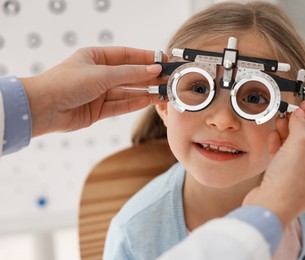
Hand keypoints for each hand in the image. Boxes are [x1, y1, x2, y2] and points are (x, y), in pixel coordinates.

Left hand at [20, 47, 166, 136]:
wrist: (43, 108)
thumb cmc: (67, 83)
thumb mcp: (102, 74)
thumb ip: (130, 73)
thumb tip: (153, 69)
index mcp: (95, 57)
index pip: (126, 55)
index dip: (145, 58)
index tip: (163, 60)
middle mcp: (98, 74)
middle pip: (129, 75)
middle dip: (147, 77)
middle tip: (167, 79)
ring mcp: (99, 93)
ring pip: (127, 91)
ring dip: (144, 91)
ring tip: (162, 92)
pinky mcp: (98, 110)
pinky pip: (121, 105)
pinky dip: (135, 103)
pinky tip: (149, 100)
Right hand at [243, 101, 304, 227]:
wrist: (267, 207)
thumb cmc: (288, 184)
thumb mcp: (299, 147)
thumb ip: (300, 127)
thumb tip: (299, 115)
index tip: (304, 106)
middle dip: (297, 126)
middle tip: (289, 112)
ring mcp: (302, 180)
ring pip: (295, 150)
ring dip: (287, 134)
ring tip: (280, 120)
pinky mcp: (285, 181)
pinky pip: (284, 159)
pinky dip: (279, 146)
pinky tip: (274, 134)